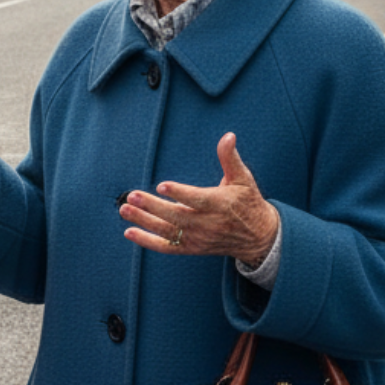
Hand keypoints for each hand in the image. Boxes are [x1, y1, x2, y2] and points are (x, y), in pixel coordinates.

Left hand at [119, 132, 278, 262]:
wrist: (259, 238)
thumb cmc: (248, 202)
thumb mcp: (243, 179)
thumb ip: (230, 158)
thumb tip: (228, 136)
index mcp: (221, 205)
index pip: (198, 200)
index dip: (180, 193)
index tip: (162, 185)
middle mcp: (208, 224)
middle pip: (178, 216)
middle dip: (153, 207)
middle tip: (132, 196)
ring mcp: (199, 238)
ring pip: (169, 231)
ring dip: (145, 222)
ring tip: (125, 210)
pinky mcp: (193, 248)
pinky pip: (168, 247)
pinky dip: (148, 242)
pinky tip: (130, 232)